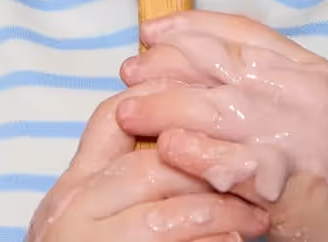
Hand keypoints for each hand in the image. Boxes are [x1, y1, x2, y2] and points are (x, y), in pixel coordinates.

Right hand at [26, 79, 271, 241]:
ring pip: (163, 218)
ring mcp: (88, 241)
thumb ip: (116, 177)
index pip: (110, 120)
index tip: (212, 102)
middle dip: (208, 169)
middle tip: (253, 174)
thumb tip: (175, 136)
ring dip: (220, 214)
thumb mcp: (86, 212)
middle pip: (147, 167)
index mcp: (72, 186)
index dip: (162, 100)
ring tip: (255, 218)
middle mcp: (73, 209)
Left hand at [116, 11, 327, 241]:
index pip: (241, 32)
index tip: (150, 32)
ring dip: (163, 107)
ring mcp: (302, 135)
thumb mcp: (303, 107)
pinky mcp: (293, 180)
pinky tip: (167, 148)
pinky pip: (233, 161)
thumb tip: (186, 55)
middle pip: (220, 65)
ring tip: (128, 112)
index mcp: (309, 69)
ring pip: (216, 108)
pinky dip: (196, 152)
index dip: (189, 27)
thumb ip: (257, 80)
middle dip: (165, 66)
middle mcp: (307, 93)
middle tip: (128, 74)